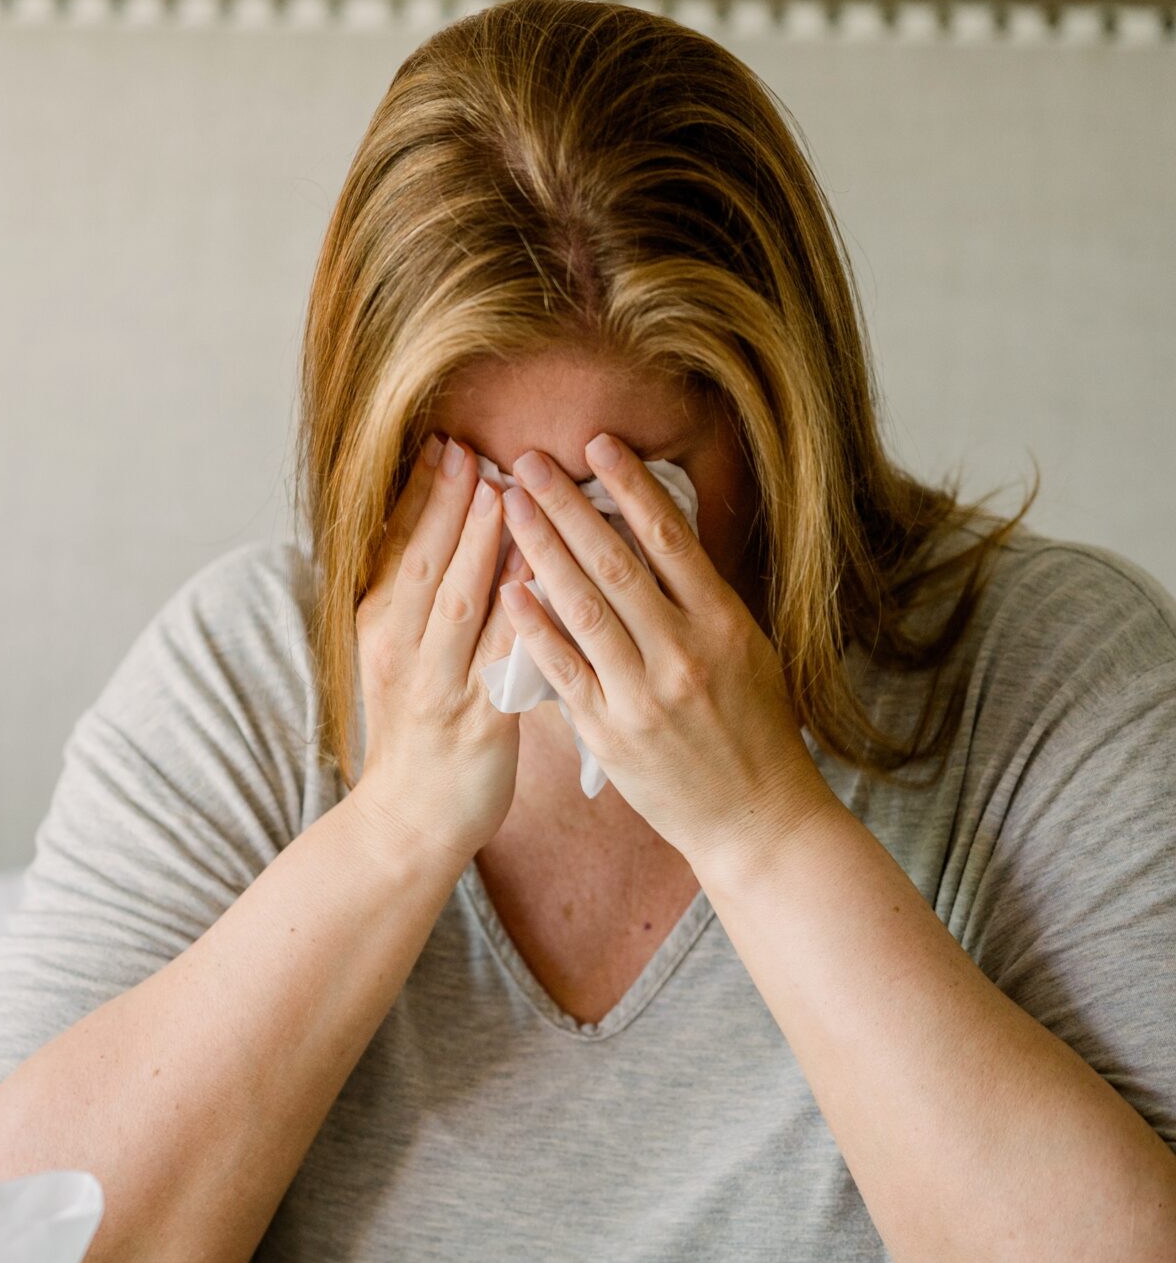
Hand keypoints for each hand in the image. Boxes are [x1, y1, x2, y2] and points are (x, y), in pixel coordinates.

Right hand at [348, 432, 518, 870]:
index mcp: (380, 630)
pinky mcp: (476, 720)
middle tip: (472, 449)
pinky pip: (502, 656)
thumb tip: (449, 532)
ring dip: (480, 544)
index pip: (396, 550)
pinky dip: (520, 613)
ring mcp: (436, 685)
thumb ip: (421, 601)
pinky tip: (542, 578)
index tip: (442, 445)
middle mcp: (401, 651)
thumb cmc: (417, 734)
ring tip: (504, 492)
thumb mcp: (400, 658)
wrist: (409, 820)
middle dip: (448, 504)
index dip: (419, 496)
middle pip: (424, 564)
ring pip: (458, 601)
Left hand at [492, 432, 838, 870]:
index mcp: (725, 623)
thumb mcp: (746, 651)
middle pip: (615, 564)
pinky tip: (506, 588)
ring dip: (540, 552)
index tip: (596, 444)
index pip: (670, 539)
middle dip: (567, 507)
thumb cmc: (751, 728)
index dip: (630, 487)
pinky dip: (534, 628)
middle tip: (526, 463)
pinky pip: (564, 671)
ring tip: (508, 507)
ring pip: (583, 608)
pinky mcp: (611, 733)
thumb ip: (698, 600)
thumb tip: (652, 535)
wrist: (756, 818)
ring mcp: (645, 694)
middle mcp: (686, 652)